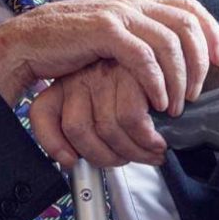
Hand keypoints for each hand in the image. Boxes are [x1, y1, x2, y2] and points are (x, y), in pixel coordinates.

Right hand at [0, 0, 218, 111]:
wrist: (24, 44)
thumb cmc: (65, 48)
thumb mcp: (108, 41)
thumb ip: (136, 42)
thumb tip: (167, 64)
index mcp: (136, 4)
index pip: (189, 8)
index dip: (211, 33)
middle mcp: (131, 4)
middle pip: (187, 26)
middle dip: (198, 63)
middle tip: (194, 94)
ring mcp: (118, 15)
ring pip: (170, 43)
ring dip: (179, 78)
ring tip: (174, 106)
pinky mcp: (103, 32)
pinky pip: (143, 57)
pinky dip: (156, 82)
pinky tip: (156, 101)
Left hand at [28, 63, 168, 168]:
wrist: (177, 58)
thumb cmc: (140, 93)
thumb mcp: (103, 108)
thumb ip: (84, 129)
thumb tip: (69, 161)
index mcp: (65, 83)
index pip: (41, 112)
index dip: (52, 144)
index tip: (69, 161)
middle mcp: (81, 76)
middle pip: (77, 131)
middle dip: (106, 158)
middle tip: (125, 161)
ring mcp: (105, 74)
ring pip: (107, 129)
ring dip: (133, 152)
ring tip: (148, 153)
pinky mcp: (132, 73)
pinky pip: (132, 120)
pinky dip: (147, 139)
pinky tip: (157, 140)